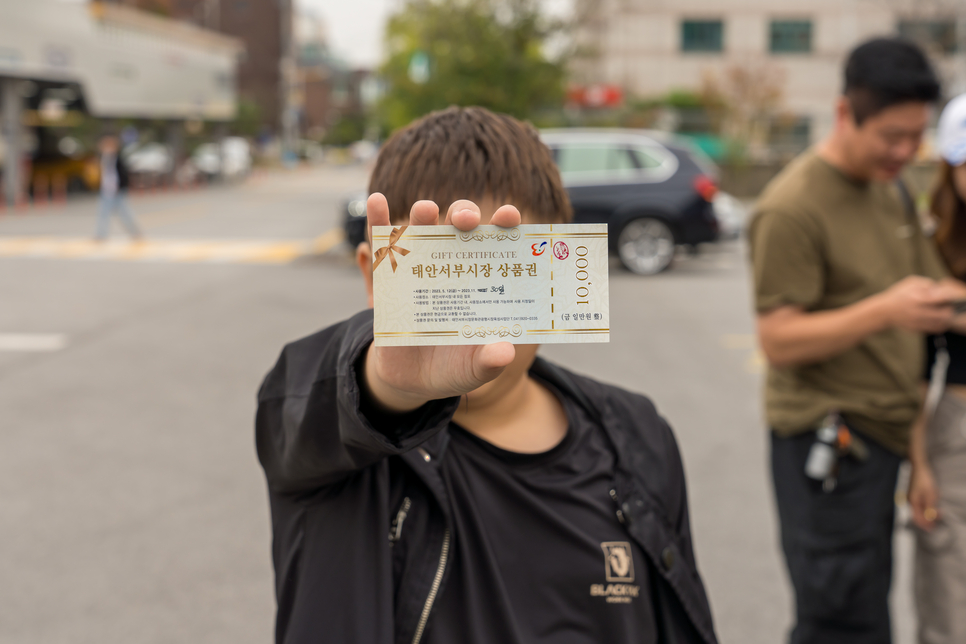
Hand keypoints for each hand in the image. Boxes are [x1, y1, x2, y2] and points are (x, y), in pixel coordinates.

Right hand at [362, 194, 521, 412]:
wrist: (413, 381)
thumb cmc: (453, 368)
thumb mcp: (472, 370)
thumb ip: (488, 362)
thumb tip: (504, 353)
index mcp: (481, 281)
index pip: (498, 244)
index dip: (505, 225)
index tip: (508, 216)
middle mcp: (452, 265)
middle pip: (460, 228)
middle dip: (464, 215)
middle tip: (465, 220)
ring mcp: (419, 268)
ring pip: (422, 230)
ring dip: (423, 215)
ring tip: (425, 209)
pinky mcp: (388, 278)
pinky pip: (381, 245)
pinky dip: (377, 221)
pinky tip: (375, 200)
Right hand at [878, 276, 959, 332]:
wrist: (884, 312)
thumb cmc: (898, 295)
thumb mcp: (910, 282)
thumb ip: (927, 284)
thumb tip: (941, 289)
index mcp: (917, 298)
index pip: (942, 298)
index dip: (948, 296)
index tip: (946, 295)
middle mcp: (918, 312)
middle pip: (945, 314)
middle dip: (949, 308)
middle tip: (945, 304)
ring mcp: (918, 322)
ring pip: (942, 323)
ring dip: (946, 317)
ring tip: (941, 311)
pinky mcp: (918, 329)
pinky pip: (936, 329)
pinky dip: (941, 324)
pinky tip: (937, 318)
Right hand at [909, 461, 939, 530]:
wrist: (918, 467)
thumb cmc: (925, 480)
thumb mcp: (930, 495)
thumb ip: (930, 508)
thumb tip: (930, 519)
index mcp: (913, 502)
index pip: (917, 519)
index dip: (925, 525)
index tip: (933, 529)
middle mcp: (909, 501)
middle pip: (917, 515)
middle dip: (927, 520)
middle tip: (938, 520)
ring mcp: (910, 497)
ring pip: (917, 510)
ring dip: (926, 514)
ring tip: (937, 513)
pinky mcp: (912, 494)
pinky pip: (918, 505)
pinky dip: (924, 508)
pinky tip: (931, 506)